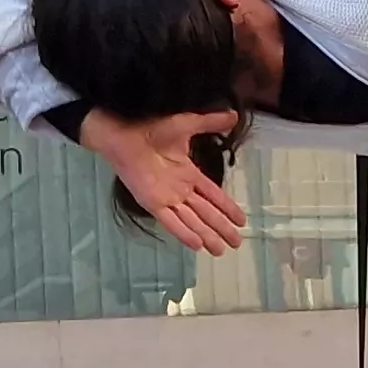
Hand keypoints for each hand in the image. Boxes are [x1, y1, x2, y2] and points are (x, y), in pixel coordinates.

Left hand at [82, 108, 249, 252]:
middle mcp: (180, 190)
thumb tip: (234, 116)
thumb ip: (210, 123)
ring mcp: (167, 198)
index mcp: (188, 174)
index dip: (228, 208)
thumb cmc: (153, 129)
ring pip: (192, 221)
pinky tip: (197, 246)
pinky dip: (184, 233)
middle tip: (237, 243)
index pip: (213, 195)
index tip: (242, 220)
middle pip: (206, 213)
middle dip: (221, 228)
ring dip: (207, 235)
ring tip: (221, 251)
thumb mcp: (187, 124)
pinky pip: (171, 221)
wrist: (125, 134)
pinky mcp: (153, 203)